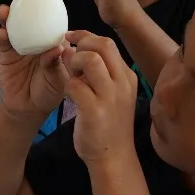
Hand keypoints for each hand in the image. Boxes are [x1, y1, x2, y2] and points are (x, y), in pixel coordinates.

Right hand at [0, 0, 70, 116]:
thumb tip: (58, 47)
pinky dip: (1, 35)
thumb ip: (56, 64)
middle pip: (27, 12)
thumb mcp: (59, 80)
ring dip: (7, 14)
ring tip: (4, 11)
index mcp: (51, 38)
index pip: (51, 14)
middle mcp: (34, 36)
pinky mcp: (5, 54)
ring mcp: (18, 43)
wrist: (29, 108)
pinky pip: (2, 41)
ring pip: (11, 23)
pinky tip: (1, 33)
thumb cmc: (50, 91)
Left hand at [62, 31, 137, 163]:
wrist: (113, 158)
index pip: (107, 43)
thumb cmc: (108, 125)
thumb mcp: (111, 94)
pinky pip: (75, 85)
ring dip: (74, 64)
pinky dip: (68, 86)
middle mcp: (122, 83)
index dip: (85, 36)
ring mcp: (110, 97)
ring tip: (72, 78)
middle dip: (81, 46)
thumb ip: (97, 72)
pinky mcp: (94, 111)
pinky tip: (69, 96)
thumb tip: (71, 48)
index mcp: (127, 77)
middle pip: (102, 44)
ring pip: (90, 60)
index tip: (70, 39)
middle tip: (72, 61)